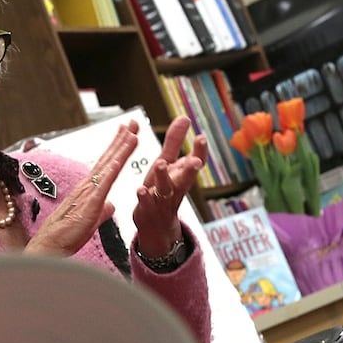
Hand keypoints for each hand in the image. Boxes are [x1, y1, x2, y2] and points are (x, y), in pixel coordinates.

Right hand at [25, 121, 140, 256]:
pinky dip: (110, 170)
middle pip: (107, 158)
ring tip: (132, 133)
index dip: (117, 148)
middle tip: (132, 122)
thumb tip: (112, 205)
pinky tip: (119, 159)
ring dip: (120, 149)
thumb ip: (102, 212)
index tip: (127, 134)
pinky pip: (101, 185)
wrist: (49, 249)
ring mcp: (87, 194)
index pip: (106, 165)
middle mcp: (87, 187)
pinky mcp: (88, 205)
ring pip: (107, 166)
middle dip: (120, 139)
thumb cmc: (64, 237)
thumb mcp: (90, 222)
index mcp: (88, 191)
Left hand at [132, 116, 207, 258]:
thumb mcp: (169, 164)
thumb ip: (175, 142)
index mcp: (181, 175)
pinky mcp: (149, 210)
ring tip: (161, 164)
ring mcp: (163, 200)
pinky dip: (145, 198)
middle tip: (194, 161)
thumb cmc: (162, 189)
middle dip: (190, 169)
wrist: (156, 224)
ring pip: (166, 190)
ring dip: (164, 178)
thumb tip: (185, 117)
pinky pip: (147, 204)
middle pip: (186, 178)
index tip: (201, 137)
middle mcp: (175, 187)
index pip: (195, 163)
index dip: (200, 152)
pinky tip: (142, 190)